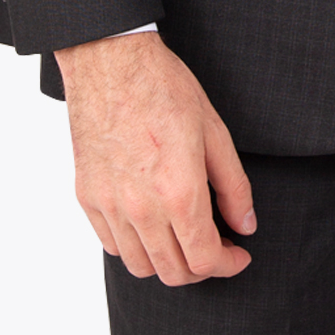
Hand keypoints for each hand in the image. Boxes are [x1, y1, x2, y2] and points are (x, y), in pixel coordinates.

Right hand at [55, 31, 254, 284]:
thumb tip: (246, 225)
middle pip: (173, 272)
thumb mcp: (214, 130)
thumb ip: (234, 186)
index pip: (204, 260)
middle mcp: (141, 208)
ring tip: (184, 235)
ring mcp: (110, 206)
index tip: (239, 254)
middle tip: (216, 245)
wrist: (110, 61)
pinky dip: (136, 246)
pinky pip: (113, 245)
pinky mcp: (88, 198)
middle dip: (202, 268)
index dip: (228, 265)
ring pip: (141, 266)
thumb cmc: (164, 87)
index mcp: (179, 191)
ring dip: (168, 261)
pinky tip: (153, 222)